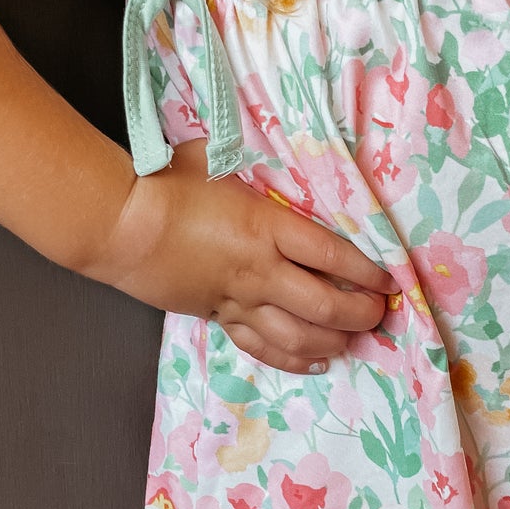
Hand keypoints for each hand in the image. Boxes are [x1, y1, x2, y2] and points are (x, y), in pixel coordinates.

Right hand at [84, 139, 394, 375]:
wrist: (118, 224)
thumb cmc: (166, 183)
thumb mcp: (220, 157)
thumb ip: (260, 161)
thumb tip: (289, 149)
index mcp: (266, 227)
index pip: (333, 255)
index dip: (369, 271)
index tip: (391, 278)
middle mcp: (259, 271)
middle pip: (325, 305)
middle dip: (361, 312)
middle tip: (380, 311)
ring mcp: (238, 299)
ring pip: (297, 335)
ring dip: (334, 340)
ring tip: (357, 337)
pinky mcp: (217, 316)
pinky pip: (261, 346)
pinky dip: (294, 358)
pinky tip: (319, 359)